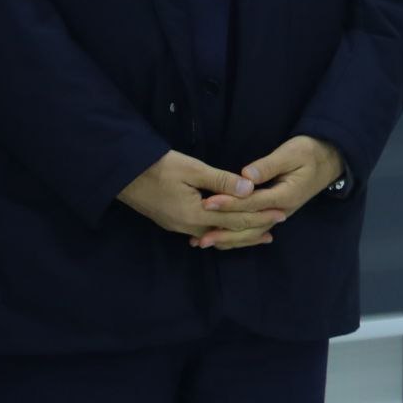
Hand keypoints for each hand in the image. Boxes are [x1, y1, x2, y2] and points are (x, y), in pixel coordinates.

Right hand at [115, 152, 265, 247]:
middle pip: (227, 233)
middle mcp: (187, 227)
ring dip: (237, 233)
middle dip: (252, 230)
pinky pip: (203, 231)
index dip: (260, 217)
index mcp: (194, 215)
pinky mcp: (172, 222)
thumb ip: (221, 181)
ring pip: (215, 235)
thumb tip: (249, 190)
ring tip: (257, 233)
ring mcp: (178, 227)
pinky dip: (220, 231)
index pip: (236, 220)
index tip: (281, 214)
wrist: (122, 174)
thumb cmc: (157, 167)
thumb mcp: (192, 169)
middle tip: (275, 229)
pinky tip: (225, 230)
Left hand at [196, 136, 346, 249]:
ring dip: (228, 240)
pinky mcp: (274, 214)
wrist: (329, 160)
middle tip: (200, 238)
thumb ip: (269, 165)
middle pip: (250, 226)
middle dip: (224, 232)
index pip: (253, 202)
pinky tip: (220, 240)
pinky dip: (237, 237)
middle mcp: (282, 210)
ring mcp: (279, 214)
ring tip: (203, 243)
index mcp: (286, 195)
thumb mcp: (292, 153)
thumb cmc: (309, 153)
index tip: (208, 204)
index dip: (230, 204)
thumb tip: (246, 175)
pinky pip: (254, 230)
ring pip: (251, 233)